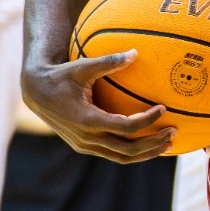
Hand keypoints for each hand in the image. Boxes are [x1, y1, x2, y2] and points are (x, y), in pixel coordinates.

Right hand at [22, 50, 175, 162]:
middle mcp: (87, 138)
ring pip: (122, 157)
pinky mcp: (85, 147)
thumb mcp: (82, 67)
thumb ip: (108, 62)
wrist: (35, 94)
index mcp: (87, 120)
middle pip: (128, 150)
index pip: (125, 127)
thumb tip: (135, 52)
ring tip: (167, 144)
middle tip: (174, 132)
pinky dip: (133, 152)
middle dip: (153, 143)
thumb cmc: (60, 76)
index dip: (147, 120)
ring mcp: (85, 146)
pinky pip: (114, 155)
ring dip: (146, 153)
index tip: (163, 108)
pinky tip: (149, 143)